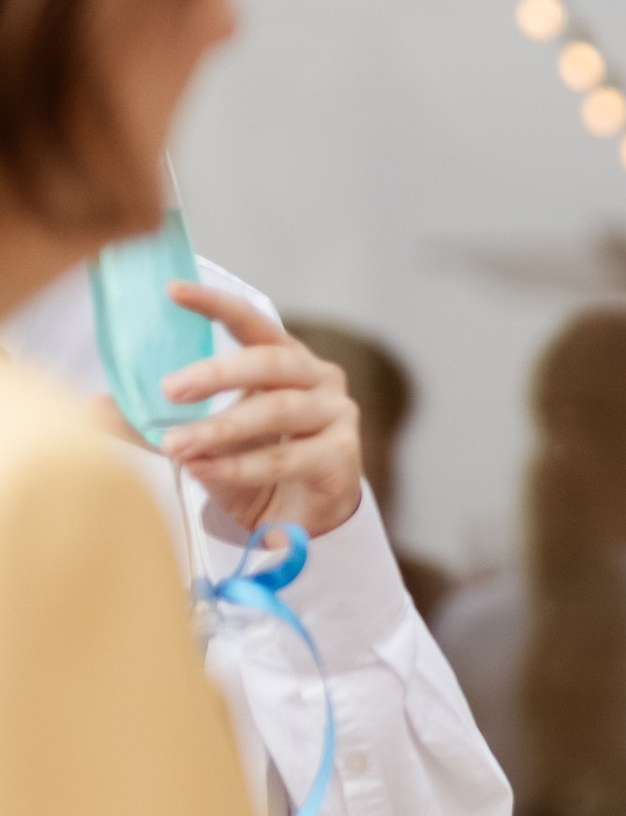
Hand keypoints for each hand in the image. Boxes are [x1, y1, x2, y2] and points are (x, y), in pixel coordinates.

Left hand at [156, 287, 363, 541]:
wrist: (302, 523)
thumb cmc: (257, 469)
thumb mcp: (206, 440)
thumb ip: (160, 422)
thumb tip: (92, 409)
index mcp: (286, 360)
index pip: (252, 321)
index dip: (215, 305)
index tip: (172, 292)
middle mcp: (319, 378)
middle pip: (269, 362)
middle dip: (217, 373)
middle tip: (170, 389)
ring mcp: (337, 416)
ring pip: (277, 412)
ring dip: (221, 429)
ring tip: (176, 446)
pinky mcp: (342, 458)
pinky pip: (285, 458)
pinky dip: (240, 467)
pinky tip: (204, 471)